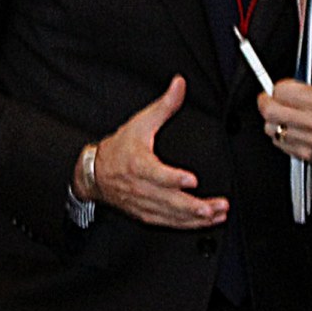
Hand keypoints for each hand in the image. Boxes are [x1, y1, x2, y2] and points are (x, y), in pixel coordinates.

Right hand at [91, 76, 226, 228]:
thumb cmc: (118, 149)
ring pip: (172, 215)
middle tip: (215, 206)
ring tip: (216, 214)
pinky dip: (188, 225)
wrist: (94, 174)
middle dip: (194, 206)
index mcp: (139, 165)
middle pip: (170, 200)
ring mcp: (144, 203)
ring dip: (196, 218)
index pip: (157, 174)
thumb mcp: (140, 123)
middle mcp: (141, 188)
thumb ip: (164, 105)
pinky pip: (169, 223)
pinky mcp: (146, 214)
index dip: (174, 178)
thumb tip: (179, 85)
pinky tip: (205, 222)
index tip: (191, 180)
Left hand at [257, 18, 311, 161]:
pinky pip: (279, 143)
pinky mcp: (307, 154)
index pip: (279, 92)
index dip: (279, 86)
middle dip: (269, 102)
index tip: (286, 87)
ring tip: (288, 112)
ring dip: (274, 120)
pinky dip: (281, 135)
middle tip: (277, 98)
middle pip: (270, 112)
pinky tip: (293, 126)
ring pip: (271, 129)